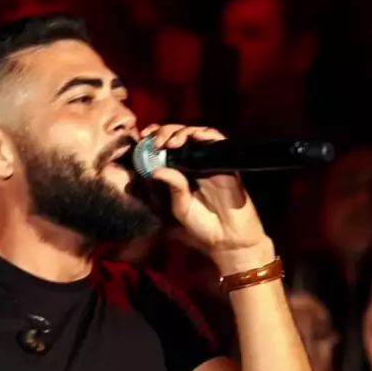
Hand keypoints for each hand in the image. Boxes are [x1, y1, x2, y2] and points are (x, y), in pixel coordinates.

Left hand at [139, 123, 273, 272]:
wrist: (228, 239)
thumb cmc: (204, 226)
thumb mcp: (180, 207)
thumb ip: (172, 187)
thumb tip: (156, 170)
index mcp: (181, 171)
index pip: (166, 145)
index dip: (155, 136)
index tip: (143, 137)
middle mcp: (195, 162)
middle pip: (179, 134)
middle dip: (165, 131)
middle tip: (155, 141)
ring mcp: (210, 161)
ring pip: (196, 133)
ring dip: (181, 132)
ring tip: (170, 143)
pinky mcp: (225, 162)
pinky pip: (217, 140)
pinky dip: (204, 134)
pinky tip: (192, 138)